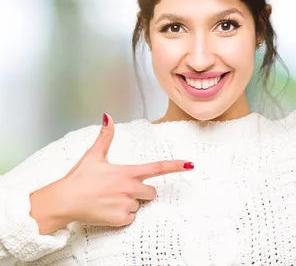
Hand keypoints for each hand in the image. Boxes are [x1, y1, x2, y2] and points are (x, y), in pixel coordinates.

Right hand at [31, 114, 193, 232]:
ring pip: (139, 206)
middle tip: (120, 190)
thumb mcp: (93, 155)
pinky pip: (130, 218)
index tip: (190, 165)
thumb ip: (105, 137)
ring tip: (109, 199)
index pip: (157, 168)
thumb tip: (107, 116)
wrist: (63, 201)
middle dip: (142, 192)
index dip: (175, 166)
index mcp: (127, 172)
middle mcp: (130, 188)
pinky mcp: (120, 219)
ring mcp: (126, 204)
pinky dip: (121, 216)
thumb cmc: (78, 179)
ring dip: (129, 204)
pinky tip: (107, 210)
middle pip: (151, 192)